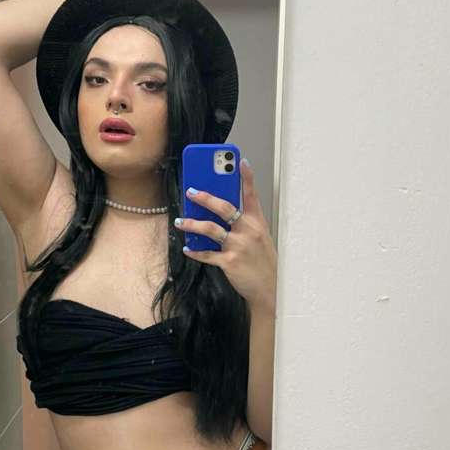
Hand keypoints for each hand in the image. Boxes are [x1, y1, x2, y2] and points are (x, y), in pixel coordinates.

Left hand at [175, 158, 276, 310]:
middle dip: (205, 198)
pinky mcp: (229, 262)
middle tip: (191, 192)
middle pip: (224, 207)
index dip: (246, 177)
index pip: (252, 195)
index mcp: (257, 222)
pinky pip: (207, 254)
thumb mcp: (259, 238)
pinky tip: (187, 248)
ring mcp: (238, 246)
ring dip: (192, 224)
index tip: (240, 161)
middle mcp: (248, 231)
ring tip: (180, 221)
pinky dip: (195, 251)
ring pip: (210, 229)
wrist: (269, 288)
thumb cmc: (262, 261)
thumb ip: (243, 224)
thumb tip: (219, 213)